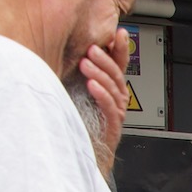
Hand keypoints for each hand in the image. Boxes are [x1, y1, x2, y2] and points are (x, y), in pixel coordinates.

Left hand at [78, 34, 128, 173]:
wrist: (83, 157)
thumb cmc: (78, 127)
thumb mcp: (78, 96)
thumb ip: (81, 78)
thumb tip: (71, 55)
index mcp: (110, 91)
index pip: (119, 66)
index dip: (121, 49)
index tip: (119, 33)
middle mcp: (116, 100)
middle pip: (117, 74)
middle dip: (105, 59)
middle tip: (91, 49)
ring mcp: (115, 113)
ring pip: (114, 88)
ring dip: (100, 74)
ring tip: (86, 64)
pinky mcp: (112, 125)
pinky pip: (109, 106)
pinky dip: (101, 94)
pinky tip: (92, 85)